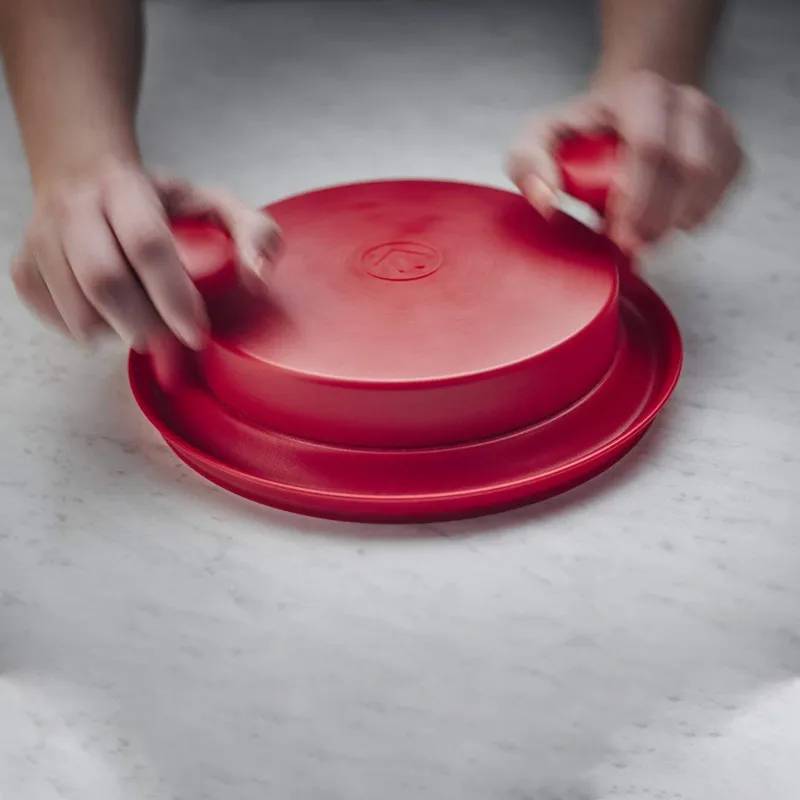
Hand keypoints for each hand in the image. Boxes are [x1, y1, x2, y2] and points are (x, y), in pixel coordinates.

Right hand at [11, 157, 281, 351]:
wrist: (86, 179)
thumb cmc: (161, 203)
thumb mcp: (216, 204)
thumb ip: (254, 233)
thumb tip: (259, 276)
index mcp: (123, 186)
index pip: (146, 244)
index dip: (173, 295)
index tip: (196, 332)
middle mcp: (73, 207)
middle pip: (104, 282)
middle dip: (147, 325)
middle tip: (172, 339)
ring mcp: (40, 237)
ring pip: (77, 311)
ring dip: (119, 333)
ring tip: (142, 319)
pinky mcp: (23, 268)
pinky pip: (55, 320)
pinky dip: (89, 332)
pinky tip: (110, 314)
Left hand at [506, 70, 743, 252]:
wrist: (623, 114)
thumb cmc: (579, 133)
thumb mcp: (537, 140)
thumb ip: (529, 165)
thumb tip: (547, 202)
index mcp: (639, 94)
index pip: (650, 147)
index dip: (637, 199)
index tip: (617, 234)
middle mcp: (685, 100)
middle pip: (688, 167)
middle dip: (659, 219)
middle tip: (634, 248)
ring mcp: (715, 121)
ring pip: (713, 179)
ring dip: (681, 220)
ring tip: (650, 238)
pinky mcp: (729, 144)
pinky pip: (729, 185)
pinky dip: (702, 214)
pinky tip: (674, 224)